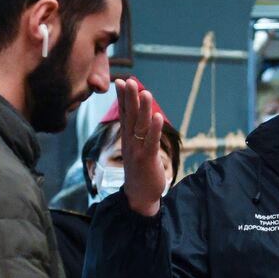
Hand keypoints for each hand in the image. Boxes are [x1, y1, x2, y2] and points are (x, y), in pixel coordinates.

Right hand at [115, 77, 166, 217]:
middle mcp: (130, 142)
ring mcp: (137, 150)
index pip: (124, 114)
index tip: (121, 82)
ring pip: (141, 126)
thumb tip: (141, 119)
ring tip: (146, 92)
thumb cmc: (140, 171)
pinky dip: (155, 129)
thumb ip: (138, 134)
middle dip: (130, 98)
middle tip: (129, 80)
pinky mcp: (147, 159)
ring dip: (144, 109)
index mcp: (127, 138)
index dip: (122, 98)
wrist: (139, 196)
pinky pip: (151, 142)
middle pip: (130, 116)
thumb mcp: (136, 149)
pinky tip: (158, 117)